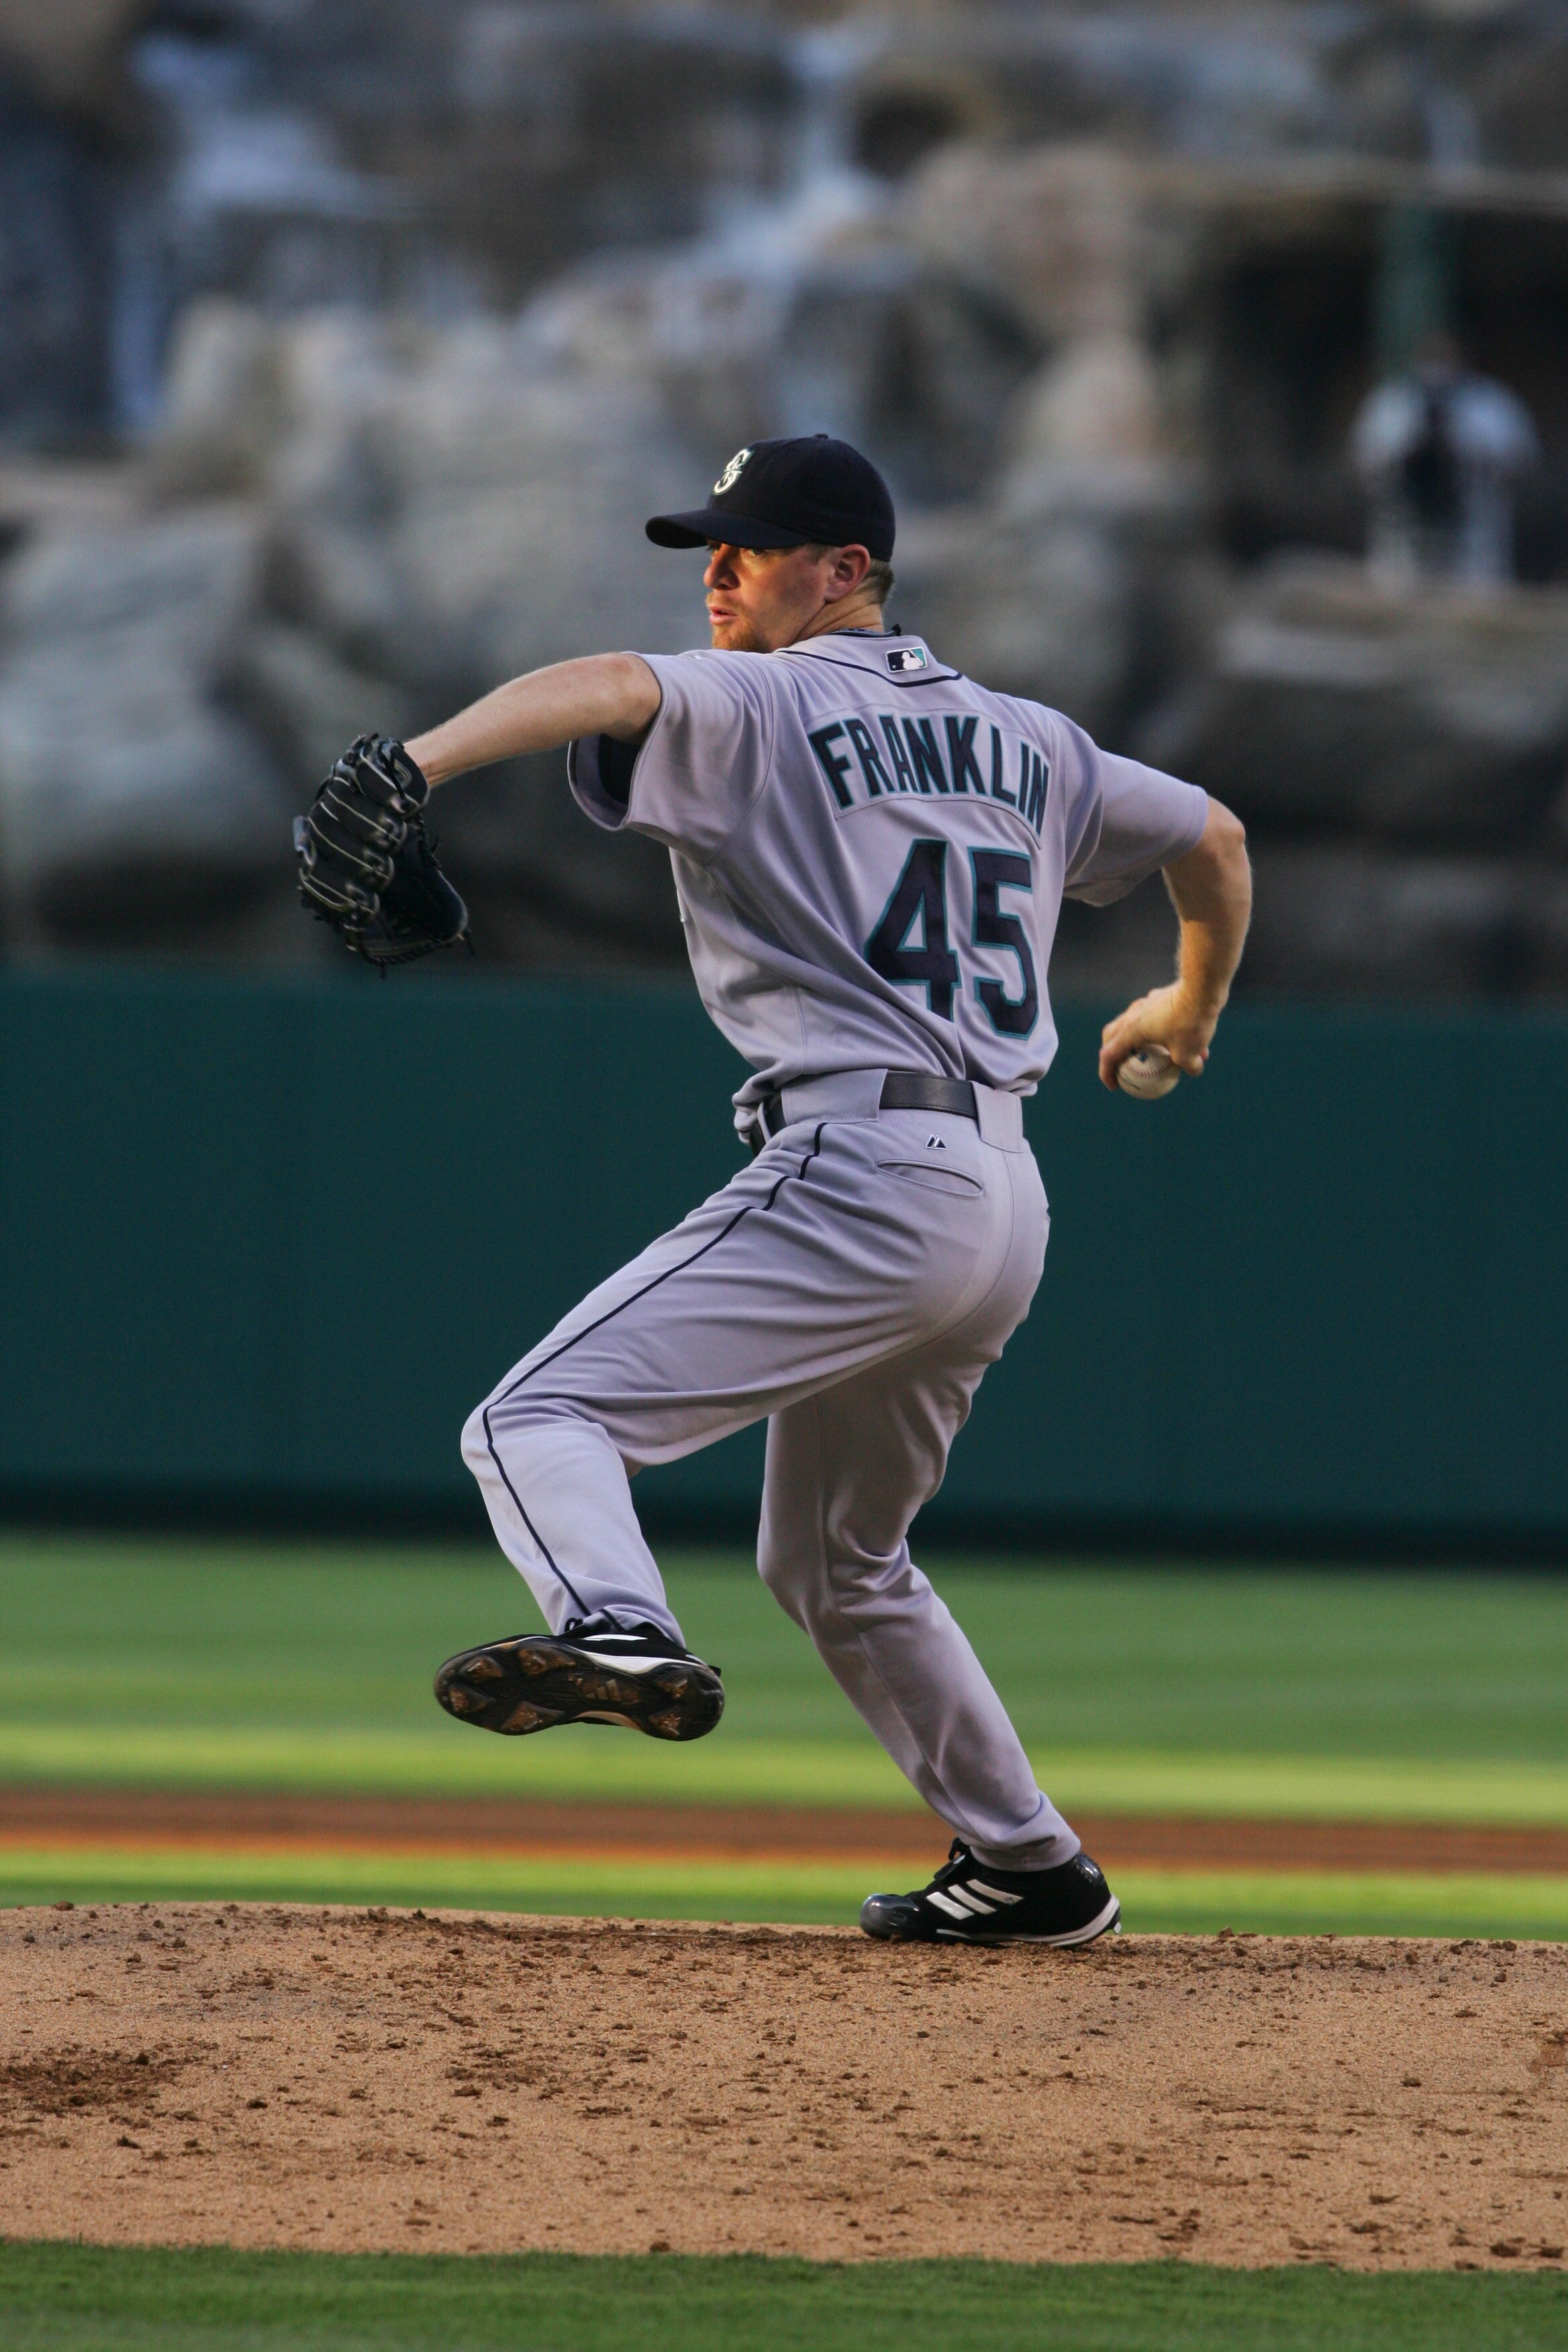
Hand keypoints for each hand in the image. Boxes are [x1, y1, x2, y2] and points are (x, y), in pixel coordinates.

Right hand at [1098, 983, 1219, 1091]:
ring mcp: (1146, 1003)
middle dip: (1114, 1052)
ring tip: (1157, 1054)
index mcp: (1131, 1031)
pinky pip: (1154, 1015)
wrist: (1201, 988)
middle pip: (1113, 1035)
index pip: (1108, 1055)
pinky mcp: (1160, 997)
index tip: (1115, 1086)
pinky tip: (1181, 1036)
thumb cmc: (1190, 1022)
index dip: (1107, 1073)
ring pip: (1135, 1024)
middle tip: (1122, 1066)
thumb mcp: (1189, 1054)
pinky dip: (1161, 1029)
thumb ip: (1188, 1066)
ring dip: (1142, 1041)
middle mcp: (1133, 1015)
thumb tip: (1194, 1069)